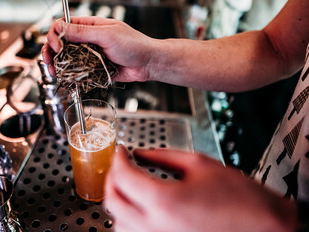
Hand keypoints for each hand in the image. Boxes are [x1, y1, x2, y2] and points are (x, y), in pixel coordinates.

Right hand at [41, 16, 155, 81]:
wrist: (148, 63)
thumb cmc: (134, 44)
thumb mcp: (107, 35)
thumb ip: (83, 32)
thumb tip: (61, 28)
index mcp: (90, 26)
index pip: (63, 26)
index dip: (55, 35)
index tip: (57, 47)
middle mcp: (87, 40)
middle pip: (61, 43)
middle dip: (51, 51)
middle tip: (49, 61)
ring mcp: (90, 55)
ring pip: (68, 59)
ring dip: (58, 65)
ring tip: (54, 72)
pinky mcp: (94, 69)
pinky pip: (78, 71)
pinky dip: (70, 75)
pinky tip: (65, 78)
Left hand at [104, 146, 296, 231]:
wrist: (264, 226)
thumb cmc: (240, 199)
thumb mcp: (200, 164)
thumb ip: (163, 156)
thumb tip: (140, 153)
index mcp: (165, 201)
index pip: (123, 177)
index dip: (118, 159)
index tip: (121, 151)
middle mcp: (156, 226)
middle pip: (113, 201)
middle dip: (111, 178)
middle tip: (119, 165)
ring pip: (118, 224)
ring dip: (117, 201)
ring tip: (126, 185)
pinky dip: (127, 221)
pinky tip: (137, 209)